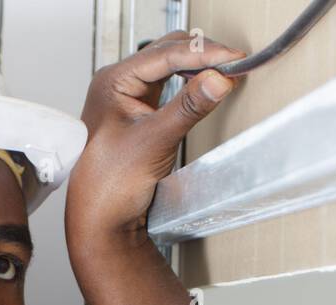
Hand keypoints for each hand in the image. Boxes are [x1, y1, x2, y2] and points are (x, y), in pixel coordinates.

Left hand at [64, 31, 244, 247]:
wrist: (101, 219)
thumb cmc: (109, 186)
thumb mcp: (155, 141)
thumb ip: (188, 107)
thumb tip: (218, 79)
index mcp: (112, 82)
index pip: (164, 54)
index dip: (203, 53)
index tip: (233, 58)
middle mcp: (118, 84)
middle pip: (168, 52)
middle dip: (202, 55)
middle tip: (234, 64)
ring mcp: (129, 98)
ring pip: (170, 67)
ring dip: (198, 67)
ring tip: (226, 72)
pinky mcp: (141, 114)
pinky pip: (170, 87)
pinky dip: (191, 84)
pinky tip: (207, 87)